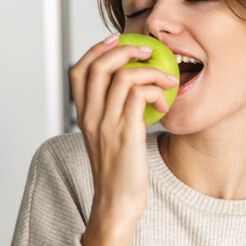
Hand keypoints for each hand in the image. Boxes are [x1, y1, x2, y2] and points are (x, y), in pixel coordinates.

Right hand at [69, 34, 178, 228]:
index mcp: (83, 115)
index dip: (97, 49)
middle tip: (148, 51)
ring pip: (123, 76)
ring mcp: (106, 124)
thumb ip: (111, 114)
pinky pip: (138, 95)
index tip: (117, 40)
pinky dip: (155, 90)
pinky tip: (165, 100)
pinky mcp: (126, 134)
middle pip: (98, 65)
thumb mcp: (106, 138)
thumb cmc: (117, 173)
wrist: (116, 204)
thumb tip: (132, 89)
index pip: (79, 70)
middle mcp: (90, 116)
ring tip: (167, 79)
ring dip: (150, 70)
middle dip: (125, 49)